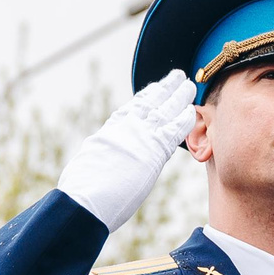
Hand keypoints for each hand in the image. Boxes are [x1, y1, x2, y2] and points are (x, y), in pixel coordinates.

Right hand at [55, 70, 197, 230]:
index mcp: (110, 131)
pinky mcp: (155, 149)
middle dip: (165, 88)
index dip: (145, 97)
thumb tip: (95, 159)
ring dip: (180, 95)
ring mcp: (141, 135)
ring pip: (166, 108)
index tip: (154, 88)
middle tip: (177, 76)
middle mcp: (127, 127)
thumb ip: (100, 156)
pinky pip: (176, 129)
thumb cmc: (81, 190)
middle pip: (151, 101)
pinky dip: (185, 119)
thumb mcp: (89, 163)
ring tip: (189, 85)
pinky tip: (192, 111)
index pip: (131, 109)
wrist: (85, 197)